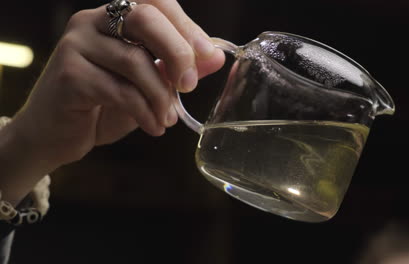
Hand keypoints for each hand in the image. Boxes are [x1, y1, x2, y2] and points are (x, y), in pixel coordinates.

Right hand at [11, 0, 224, 167]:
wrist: (58, 135)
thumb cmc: (104, 105)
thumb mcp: (149, 85)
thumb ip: (178, 68)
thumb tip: (216, 58)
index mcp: (114, 16)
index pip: (155, 1)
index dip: (186, 26)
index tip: (208, 56)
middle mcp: (92, 21)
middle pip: (145, 18)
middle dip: (177, 52)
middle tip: (189, 86)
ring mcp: (76, 45)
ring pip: (135, 60)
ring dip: (160, 95)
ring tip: (167, 119)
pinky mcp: (68, 74)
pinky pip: (120, 90)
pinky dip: (144, 112)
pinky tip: (154, 127)